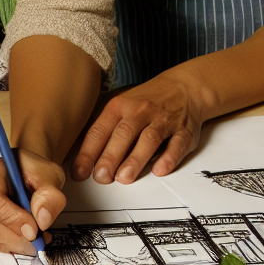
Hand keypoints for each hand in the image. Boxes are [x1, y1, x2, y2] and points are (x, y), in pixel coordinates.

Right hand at [0, 150, 65, 254]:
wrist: (22, 172)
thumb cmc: (33, 172)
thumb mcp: (49, 176)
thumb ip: (49, 196)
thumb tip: (42, 220)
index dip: (13, 221)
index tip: (34, 231)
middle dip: (15, 238)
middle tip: (37, 240)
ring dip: (11, 243)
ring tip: (31, 237)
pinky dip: (5, 244)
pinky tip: (19, 236)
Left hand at [71, 70, 206, 183]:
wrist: (183, 87)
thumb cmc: (145, 103)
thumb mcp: (121, 106)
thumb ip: (106, 129)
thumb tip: (85, 159)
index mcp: (119, 106)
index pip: (100, 130)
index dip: (88, 152)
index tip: (79, 172)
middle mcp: (140, 111)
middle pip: (123, 134)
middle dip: (110, 157)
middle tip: (101, 177)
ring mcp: (163, 120)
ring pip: (148, 139)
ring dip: (135, 159)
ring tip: (124, 178)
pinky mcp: (184, 131)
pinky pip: (177, 144)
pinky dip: (169, 158)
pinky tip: (159, 170)